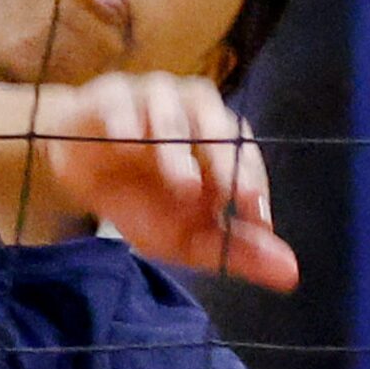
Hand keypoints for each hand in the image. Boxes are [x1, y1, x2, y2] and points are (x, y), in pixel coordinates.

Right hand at [36, 72, 295, 291]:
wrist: (77, 178)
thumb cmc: (141, 202)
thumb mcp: (187, 238)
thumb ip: (236, 252)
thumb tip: (292, 274)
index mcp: (216, 140)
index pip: (243, 151)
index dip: (252, 179)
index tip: (253, 213)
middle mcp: (191, 110)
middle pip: (214, 122)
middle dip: (220, 159)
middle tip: (222, 196)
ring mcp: (150, 98)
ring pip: (170, 108)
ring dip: (177, 146)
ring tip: (181, 184)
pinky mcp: (110, 94)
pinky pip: (121, 102)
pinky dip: (125, 123)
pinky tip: (126, 147)